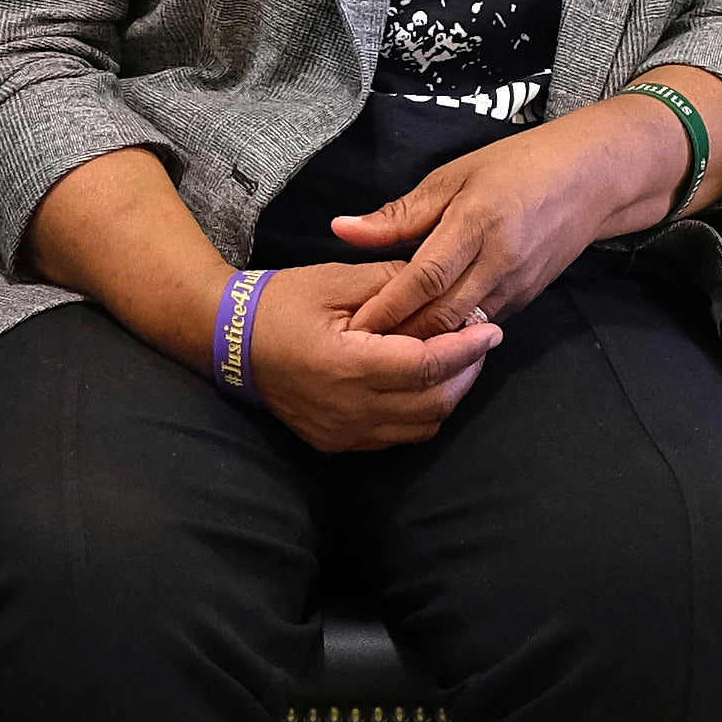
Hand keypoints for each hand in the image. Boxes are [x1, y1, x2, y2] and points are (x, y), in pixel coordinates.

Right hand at [243, 257, 506, 452]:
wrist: (228, 341)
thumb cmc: (281, 302)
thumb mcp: (337, 279)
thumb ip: (393, 283)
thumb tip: (441, 286)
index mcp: (350, 365)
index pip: (427, 366)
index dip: (466, 350)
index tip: (492, 330)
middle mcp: (350, 409)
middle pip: (433, 402)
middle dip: (466, 372)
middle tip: (480, 342)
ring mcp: (343, 432)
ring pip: (421, 427)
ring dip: (447, 396)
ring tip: (457, 362)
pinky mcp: (336, 442)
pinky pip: (396, 437)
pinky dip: (421, 413)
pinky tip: (423, 384)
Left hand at [330, 106, 675, 338]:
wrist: (590, 178)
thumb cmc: (516, 166)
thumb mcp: (454, 176)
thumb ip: (400, 213)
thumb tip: (343, 230)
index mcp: (478, 222)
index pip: (425, 278)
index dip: (388, 306)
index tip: (354, 325)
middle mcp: (500, 261)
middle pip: (443, 314)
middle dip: (400, 337)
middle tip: (357, 351)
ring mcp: (517, 285)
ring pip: (463, 329)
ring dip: (424, 343)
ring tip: (381, 353)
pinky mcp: (526, 299)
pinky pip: (480, 326)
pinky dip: (451, 336)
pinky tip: (421, 340)